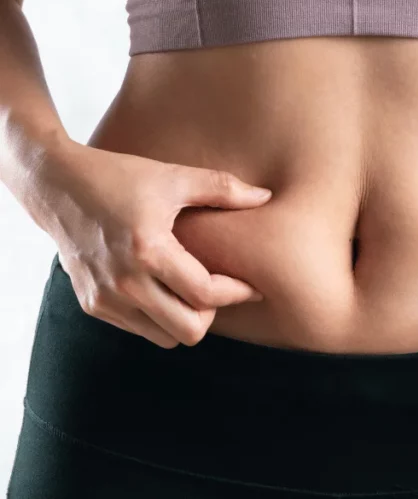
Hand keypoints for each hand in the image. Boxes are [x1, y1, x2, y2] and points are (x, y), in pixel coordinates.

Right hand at [38, 140, 273, 348]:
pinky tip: (165, 287)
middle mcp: (124, 282)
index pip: (205, 295)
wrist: (56, 185)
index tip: (253, 285)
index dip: (238, 292)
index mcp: (148, 250)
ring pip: (165, 337)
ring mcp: (104, 298)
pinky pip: (140, 329)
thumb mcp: (174, 177)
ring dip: (186, 318)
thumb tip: (265, 197)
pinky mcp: (92, 304)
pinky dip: (160, 316)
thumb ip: (223, 188)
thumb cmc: (120, 177)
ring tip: (192, 287)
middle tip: (219, 287)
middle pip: (189, 330)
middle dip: (212, 312)